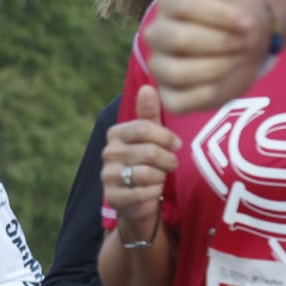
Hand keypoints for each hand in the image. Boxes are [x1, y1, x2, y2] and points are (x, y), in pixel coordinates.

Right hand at [101, 85, 178, 227]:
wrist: (135, 198)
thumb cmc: (146, 162)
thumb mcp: (150, 136)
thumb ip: (148, 113)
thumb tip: (147, 87)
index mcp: (115, 133)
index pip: (143, 128)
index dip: (166, 136)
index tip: (177, 144)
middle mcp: (108, 153)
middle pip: (148, 151)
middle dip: (168, 160)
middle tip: (172, 164)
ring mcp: (107, 176)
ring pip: (147, 173)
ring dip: (161, 177)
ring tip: (160, 177)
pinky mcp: (112, 197)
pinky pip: (143, 193)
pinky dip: (154, 192)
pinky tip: (152, 191)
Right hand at [143, 0, 274, 112]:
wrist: (250, 41)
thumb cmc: (237, 11)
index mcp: (168, 5)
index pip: (184, 6)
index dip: (219, 15)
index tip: (248, 20)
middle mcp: (156, 36)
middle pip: (180, 39)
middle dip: (221, 41)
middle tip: (246, 40)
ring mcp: (161, 67)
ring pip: (178, 71)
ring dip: (218, 66)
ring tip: (237, 58)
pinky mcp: (172, 97)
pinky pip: (182, 101)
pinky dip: (208, 92)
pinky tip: (226, 79)